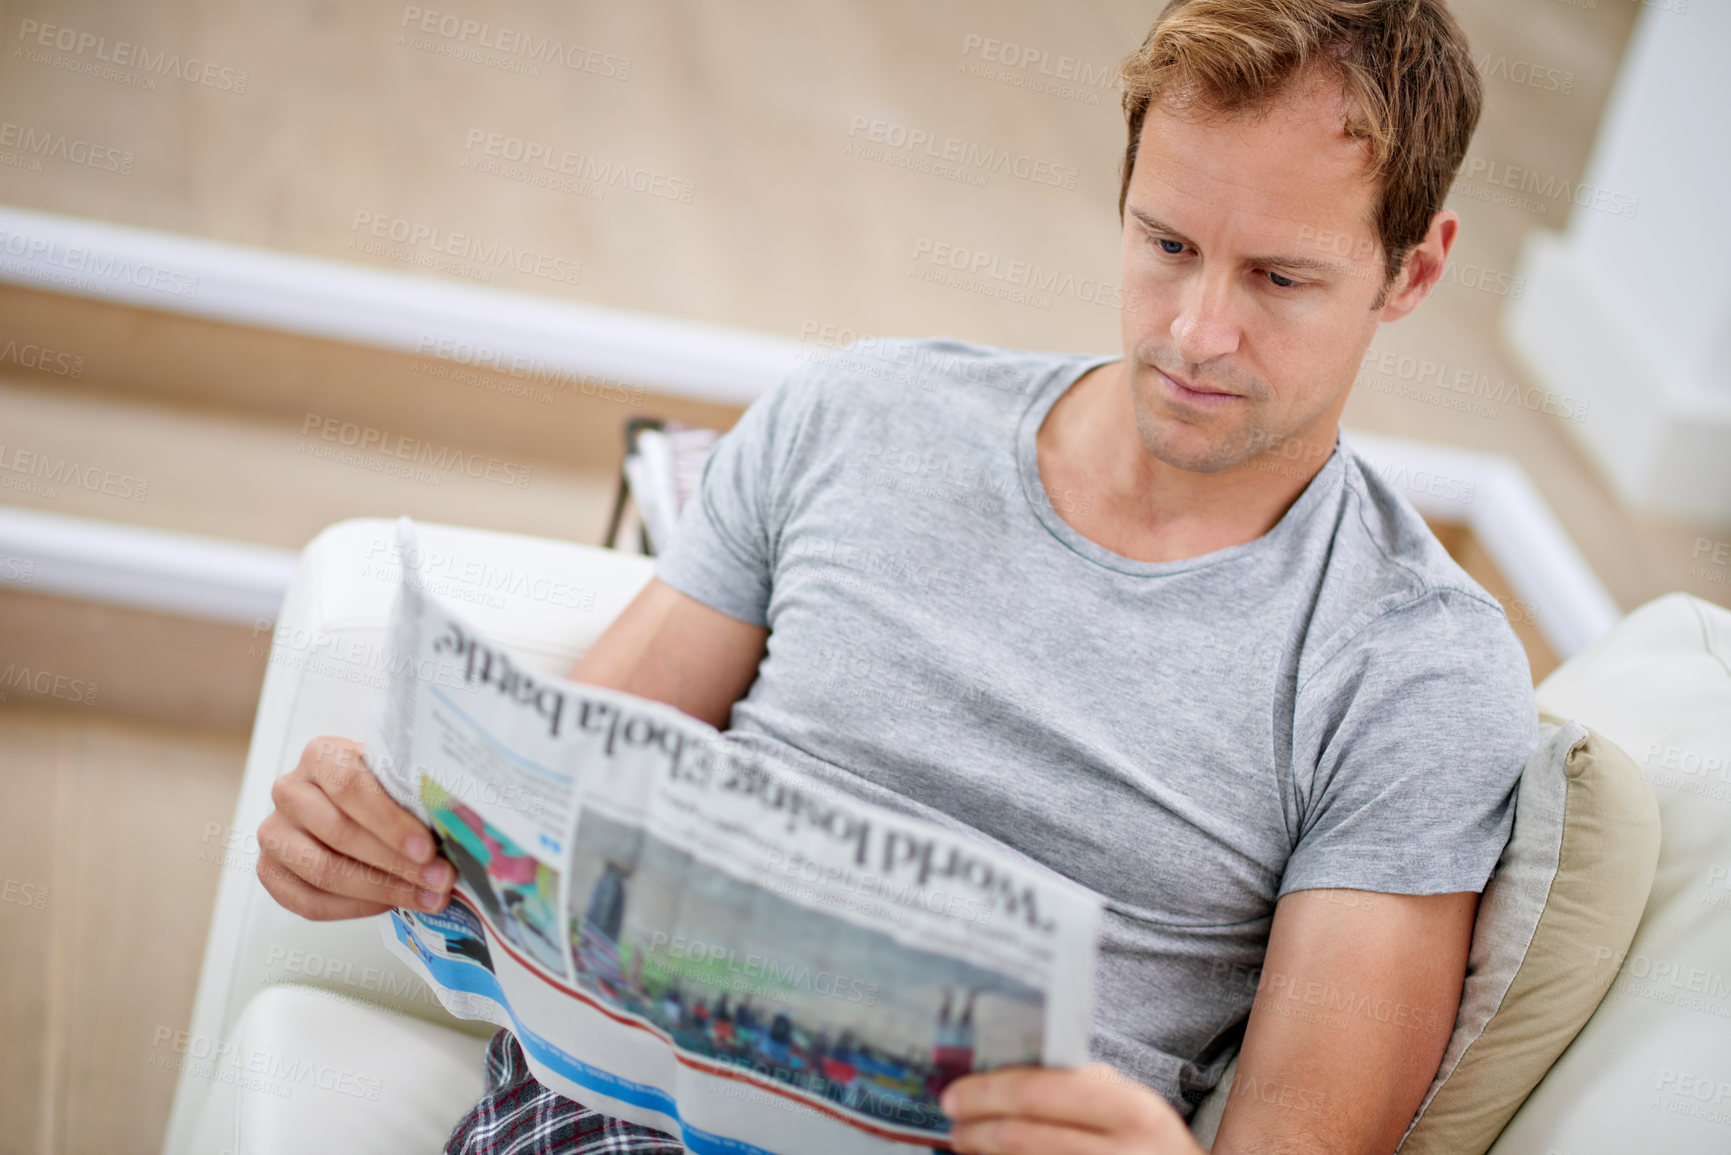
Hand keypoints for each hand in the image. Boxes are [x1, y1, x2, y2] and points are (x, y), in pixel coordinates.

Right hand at [256, 736, 454, 919]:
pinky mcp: (270, 870)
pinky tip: (390, 904)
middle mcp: (289, 790)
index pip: (350, 787)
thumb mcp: (394, 775)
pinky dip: (354, 908)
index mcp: (321, 755)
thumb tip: (458, 827)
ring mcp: (274, 832)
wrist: (345, 801)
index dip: (390, 822)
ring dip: (381, 889)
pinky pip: (308, 901)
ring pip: (323, 870)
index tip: (428, 848)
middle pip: (339, 833)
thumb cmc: (378, 787)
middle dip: (396, 862)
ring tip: (425, 897)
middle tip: (440, 879)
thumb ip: (414, 794)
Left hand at [941, 1063, 1204, 1154]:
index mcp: (1132, 1109)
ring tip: (966, 1141)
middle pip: (1023, 1137)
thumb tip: (1006, 1072)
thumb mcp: (1134, 1108)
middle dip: (976, 1127)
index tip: (955, 1092)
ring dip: (984, 1154)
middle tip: (951, 1119)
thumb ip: (1084, 1087)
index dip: (988, 1092)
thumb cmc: (1152, 1145)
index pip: (1042, 1091)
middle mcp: (1123, 1153)